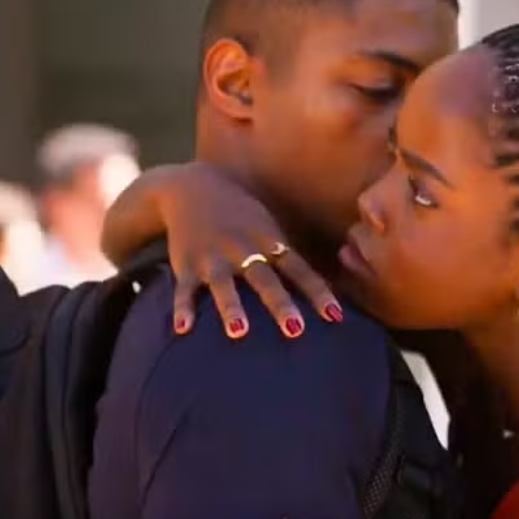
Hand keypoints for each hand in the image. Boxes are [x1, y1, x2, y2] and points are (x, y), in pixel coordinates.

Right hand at [157, 163, 340, 338]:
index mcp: (268, 242)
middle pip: (264, 280)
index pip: (299, 270)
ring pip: (224, 285)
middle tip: (295, 329)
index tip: (334, 317)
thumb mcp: (268, 227)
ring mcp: (214, 257)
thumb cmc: (240, 215)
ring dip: (232, 307)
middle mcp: (243, 249)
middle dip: (280, 304)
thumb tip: (323, 288)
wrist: (193, 186)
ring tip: (238, 332)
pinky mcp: (187, 265)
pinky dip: (183, 308)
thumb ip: (289, 257)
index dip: (317, 293)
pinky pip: (185, 289)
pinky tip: (183, 329)